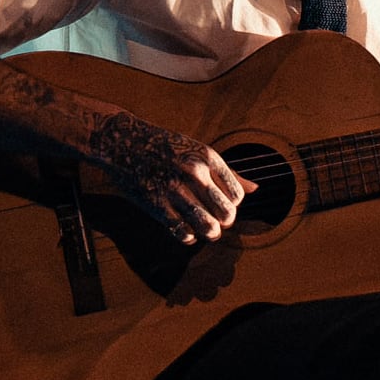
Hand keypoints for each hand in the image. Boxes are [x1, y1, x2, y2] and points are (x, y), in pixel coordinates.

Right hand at [87, 113, 254, 243]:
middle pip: (227, 214)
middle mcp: (194, 173)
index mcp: (207, 157)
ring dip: (211, 233)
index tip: (222, 202)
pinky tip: (185, 229)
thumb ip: (228, 172)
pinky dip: (189, 237)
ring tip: (206, 229)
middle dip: (225, 222)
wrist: (122, 142)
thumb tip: (256, 189)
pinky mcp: (157, 206)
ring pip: (209, 227)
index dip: (233, 204)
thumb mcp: (198, 150)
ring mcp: (175, 191)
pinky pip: (183, 233)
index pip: (237, 195)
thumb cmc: (164, 146)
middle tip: (217, 220)